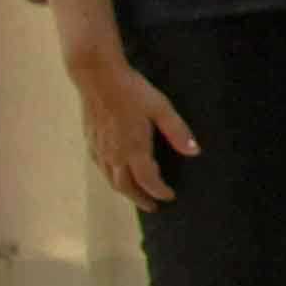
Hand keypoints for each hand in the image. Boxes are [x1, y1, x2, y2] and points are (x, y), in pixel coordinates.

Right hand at [67, 53, 193, 210]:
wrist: (97, 78)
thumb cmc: (132, 91)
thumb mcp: (161, 108)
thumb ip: (178, 132)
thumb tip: (195, 152)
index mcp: (133, 149)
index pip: (148, 180)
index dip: (159, 191)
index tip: (170, 197)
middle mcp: (114, 154)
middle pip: (125, 187)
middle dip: (140, 199)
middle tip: (152, 207)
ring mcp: (99, 149)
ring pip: (110, 179)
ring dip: (124, 191)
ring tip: (136, 195)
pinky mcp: (90, 141)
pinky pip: (100, 168)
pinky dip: (110, 177)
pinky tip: (116, 174)